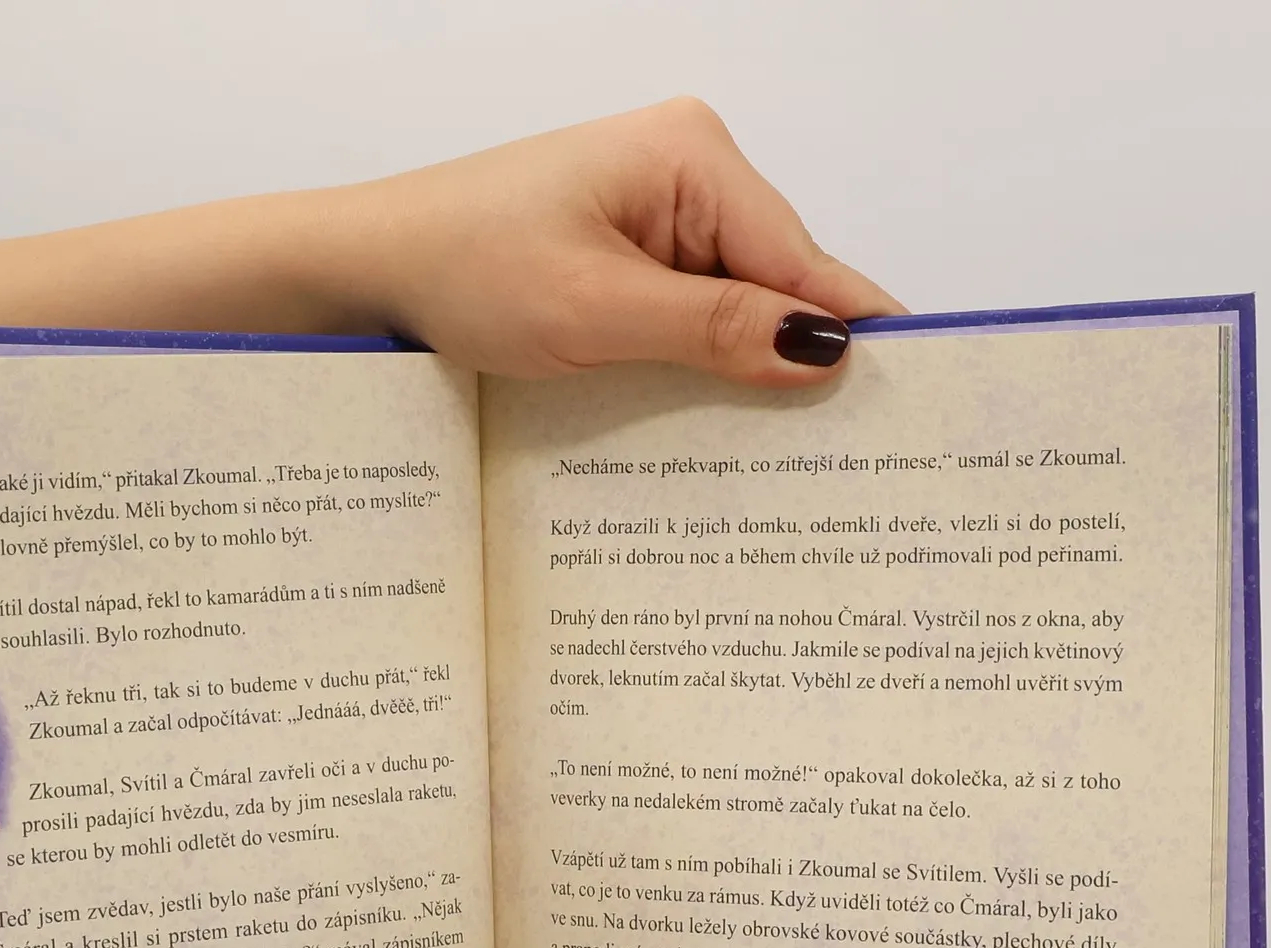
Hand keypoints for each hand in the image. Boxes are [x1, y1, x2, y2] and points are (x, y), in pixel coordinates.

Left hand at [0, 99, 900, 386]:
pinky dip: (702, 365)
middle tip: (840, 467)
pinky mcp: (632, 250)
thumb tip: (825, 351)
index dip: (849, 341)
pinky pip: (696, 313)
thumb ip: (716, 330)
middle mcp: (690, 168)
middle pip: (782, 282)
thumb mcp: (595, 312)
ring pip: (741, 306)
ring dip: (744, 374)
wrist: (367, 270)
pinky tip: (711, 419)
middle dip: (796, 365)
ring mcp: (660, 209)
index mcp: (693, 156)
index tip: (903, 414)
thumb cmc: (461, 270)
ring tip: (781, 459)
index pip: (805, 261)